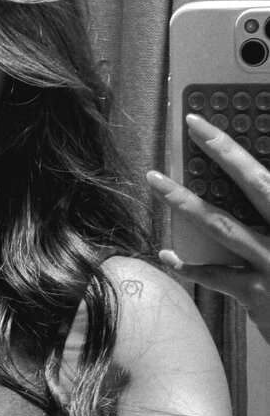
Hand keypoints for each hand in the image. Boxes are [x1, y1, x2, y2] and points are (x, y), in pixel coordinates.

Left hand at [146, 113, 269, 342]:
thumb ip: (269, 208)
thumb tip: (259, 183)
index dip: (248, 147)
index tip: (228, 122)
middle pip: (256, 183)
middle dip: (223, 151)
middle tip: (194, 125)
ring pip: (223, 226)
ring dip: (185, 202)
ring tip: (156, 182)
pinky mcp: (257, 294)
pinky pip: (216, 275)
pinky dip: (190, 266)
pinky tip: (169, 255)